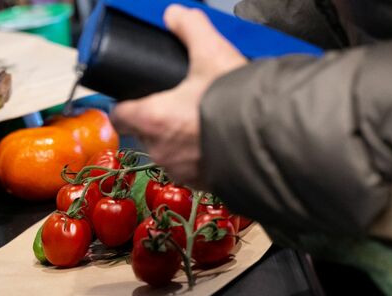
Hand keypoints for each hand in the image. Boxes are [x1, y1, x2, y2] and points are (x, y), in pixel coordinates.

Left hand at [111, 5, 246, 188]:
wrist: (272, 140)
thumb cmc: (236, 102)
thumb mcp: (211, 54)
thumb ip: (190, 30)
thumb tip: (176, 15)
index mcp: (152, 118)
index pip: (119, 114)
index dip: (125, 103)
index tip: (134, 97)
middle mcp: (160, 148)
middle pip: (144, 132)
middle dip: (156, 119)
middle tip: (177, 104)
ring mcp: (180, 169)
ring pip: (167, 151)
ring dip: (178, 138)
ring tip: (199, 121)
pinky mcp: (201, 183)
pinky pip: (190, 169)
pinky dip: (197, 156)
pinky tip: (215, 141)